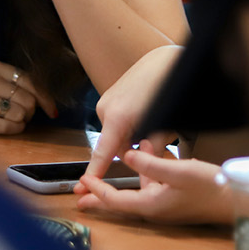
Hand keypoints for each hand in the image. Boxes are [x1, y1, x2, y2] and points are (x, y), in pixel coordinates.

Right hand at [0, 60, 56, 133]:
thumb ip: (11, 78)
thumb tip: (40, 96)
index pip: (29, 80)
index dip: (45, 96)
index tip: (51, 108)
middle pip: (28, 99)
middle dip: (32, 110)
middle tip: (26, 113)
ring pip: (21, 113)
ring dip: (24, 120)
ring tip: (15, 118)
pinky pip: (8, 127)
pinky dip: (16, 128)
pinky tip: (13, 126)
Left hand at [75, 144, 232, 224]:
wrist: (234, 201)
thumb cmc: (207, 187)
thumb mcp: (177, 171)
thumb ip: (150, 164)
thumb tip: (125, 156)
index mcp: (151, 205)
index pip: (115, 200)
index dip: (97, 191)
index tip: (82, 182)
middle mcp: (155, 209)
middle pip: (121, 201)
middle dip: (101, 196)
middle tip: (81, 197)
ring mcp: (166, 205)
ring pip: (140, 188)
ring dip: (130, 173)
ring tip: (122, 155)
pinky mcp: (176, 199)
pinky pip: (155, 183)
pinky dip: (149, 169)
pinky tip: (152, 150)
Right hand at [81, 43, 182, 178]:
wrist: (164, 61)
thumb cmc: (166, 90)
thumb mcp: (164, 126)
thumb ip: (152, 151)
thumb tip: (145, 166)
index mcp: (117, 119)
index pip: (102, 154)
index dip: (94, 173)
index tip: (82, 187)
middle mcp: (105, 110)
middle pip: (115, 146)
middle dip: (132, 150)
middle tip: (155, 140)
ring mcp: (106, 101)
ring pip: (118, 134)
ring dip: (132, 136)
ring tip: (153, 120)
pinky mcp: (110, 96)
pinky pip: (118, 120)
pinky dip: (130, 124)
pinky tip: (146, 113)